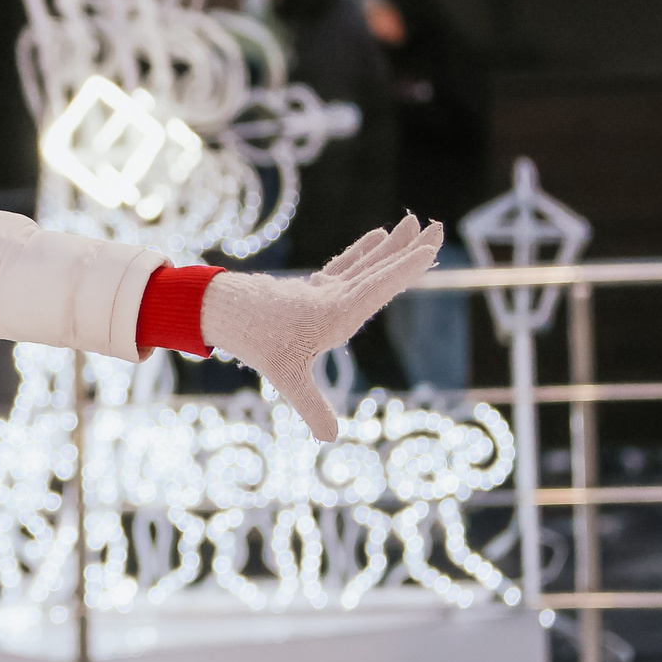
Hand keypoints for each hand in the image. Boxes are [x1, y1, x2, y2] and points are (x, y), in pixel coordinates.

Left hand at [200, 216, 442, 441]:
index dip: (403, 270)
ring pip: (365, 263)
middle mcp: (335, 297)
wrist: (223, 312)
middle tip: (438, 226)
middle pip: (378, 269)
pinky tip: (378, 236)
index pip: (377, 287)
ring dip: (391, 245)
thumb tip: (330, 439)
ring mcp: (324, 290)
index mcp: (336, 314)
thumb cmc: (257, 342)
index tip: (428, 250)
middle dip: (409, 249)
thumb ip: (312, 407)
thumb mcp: (286, 378)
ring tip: (414, 222)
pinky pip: (346, 266)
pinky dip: (364, 251)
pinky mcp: (314, 288)